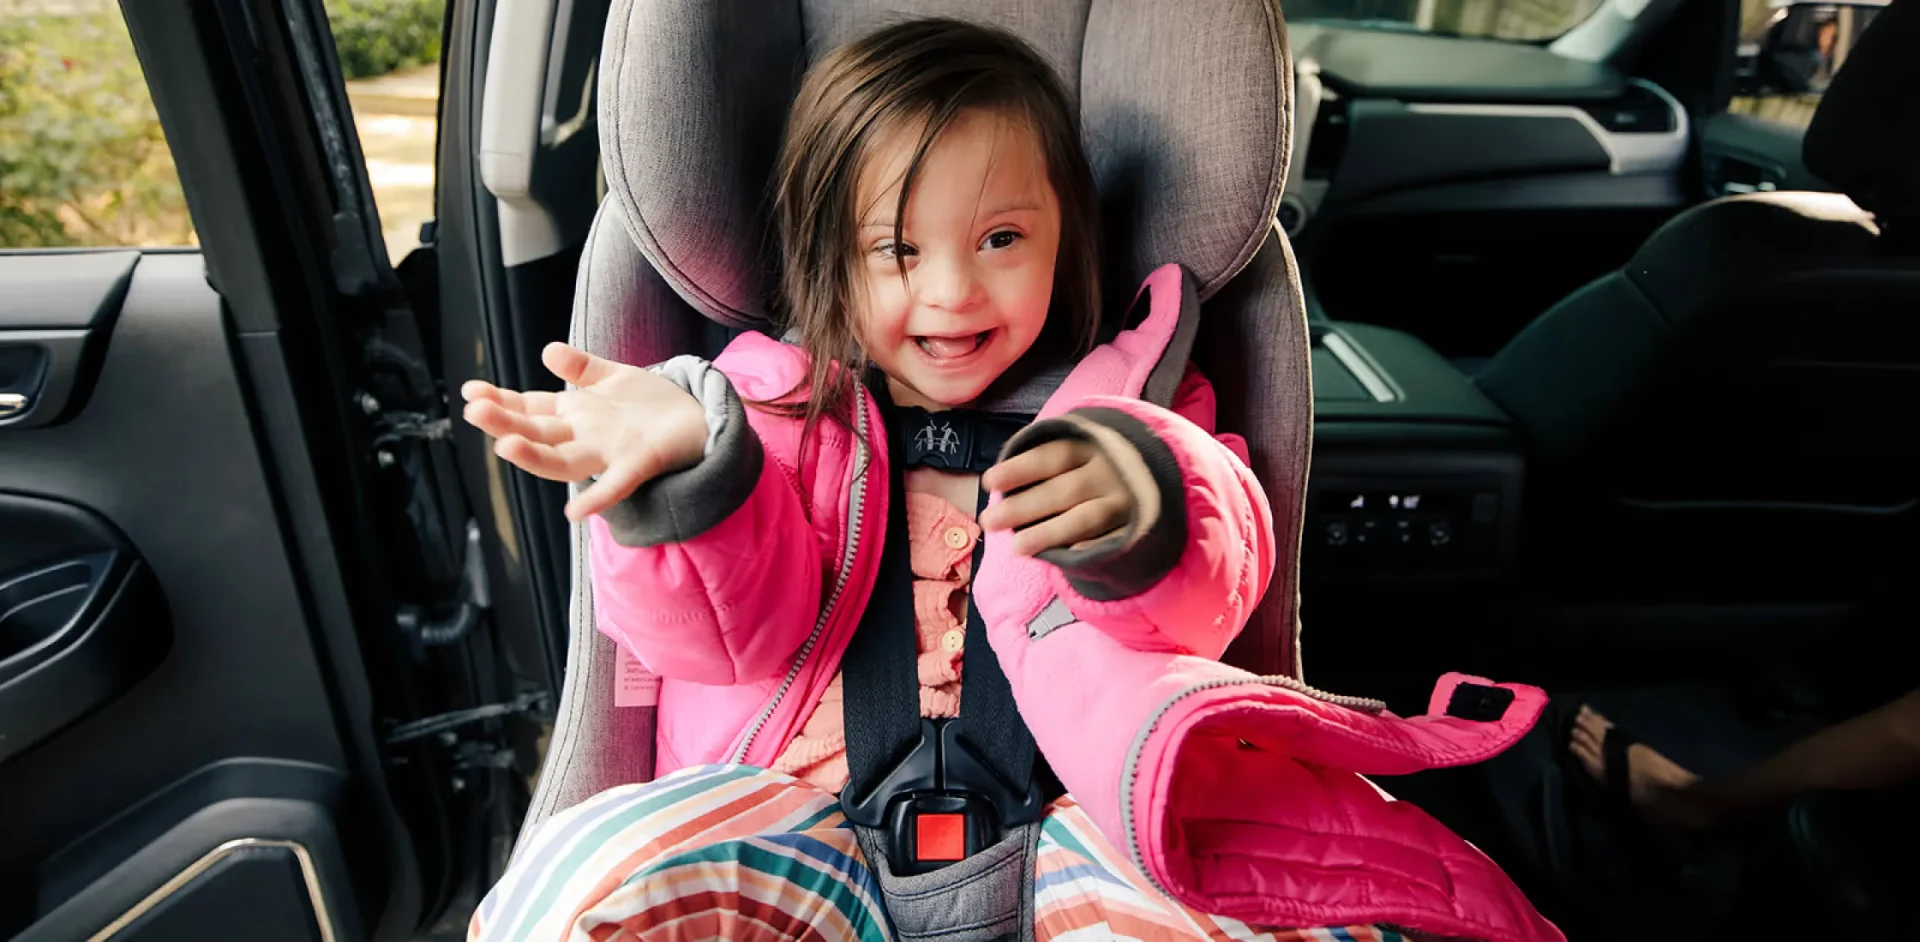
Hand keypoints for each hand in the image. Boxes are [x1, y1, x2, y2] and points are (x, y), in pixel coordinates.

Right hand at [461, 342, 707, 521]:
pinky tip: (575, 512)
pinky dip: (597, 499)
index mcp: (575, 414)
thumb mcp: (613, 378)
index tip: (470, 393)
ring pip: (564, 460)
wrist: (700, 424)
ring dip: (535, 456)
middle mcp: (585, 436)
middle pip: (538, 431)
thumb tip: (547, 351)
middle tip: (472, 411)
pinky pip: (616, 485)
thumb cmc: (650, 406)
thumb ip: (581, 367)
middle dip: (504, 422)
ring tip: (505, 446)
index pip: (529, 408)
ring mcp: (610, 453)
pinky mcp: (641, 464)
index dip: (500, 401)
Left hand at [979, 440, 1134, 556]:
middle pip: (1064, 489)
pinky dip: (1086, 549)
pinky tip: (1063, 557)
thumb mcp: (1080, 451)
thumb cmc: (1098, 466)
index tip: (989, 482)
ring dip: (1050, 532)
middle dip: (1024, 506)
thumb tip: (1000, 485)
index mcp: (1092, 448)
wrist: (1157, 476)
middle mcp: (1110, 473)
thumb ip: (1047, 463)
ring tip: (1016, 547)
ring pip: (1086, 518)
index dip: (1020, 469)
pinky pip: (1109, 540)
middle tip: (990, 520)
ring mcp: (1125, 502)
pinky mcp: (1135, 527)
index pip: (1053, 456)